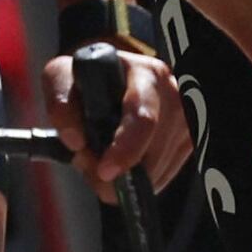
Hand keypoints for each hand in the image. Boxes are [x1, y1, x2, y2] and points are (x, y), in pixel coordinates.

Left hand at [61, 42, 192, 193]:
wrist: (109, 79)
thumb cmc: (87, 80)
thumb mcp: (62, 79)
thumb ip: (61, 105)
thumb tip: (76, 140)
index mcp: (146, 74)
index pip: (144, 119)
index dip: (126, 150)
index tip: (105, 171)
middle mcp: (172, 92)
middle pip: (153, 153)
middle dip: (120, 171)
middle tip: (93, 167)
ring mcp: (186, 116)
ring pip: (158, 169)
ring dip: (128, 176)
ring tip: (106, 156)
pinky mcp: (190, 138)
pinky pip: (164, 176)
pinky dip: (140, 178)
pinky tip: (126, 160)